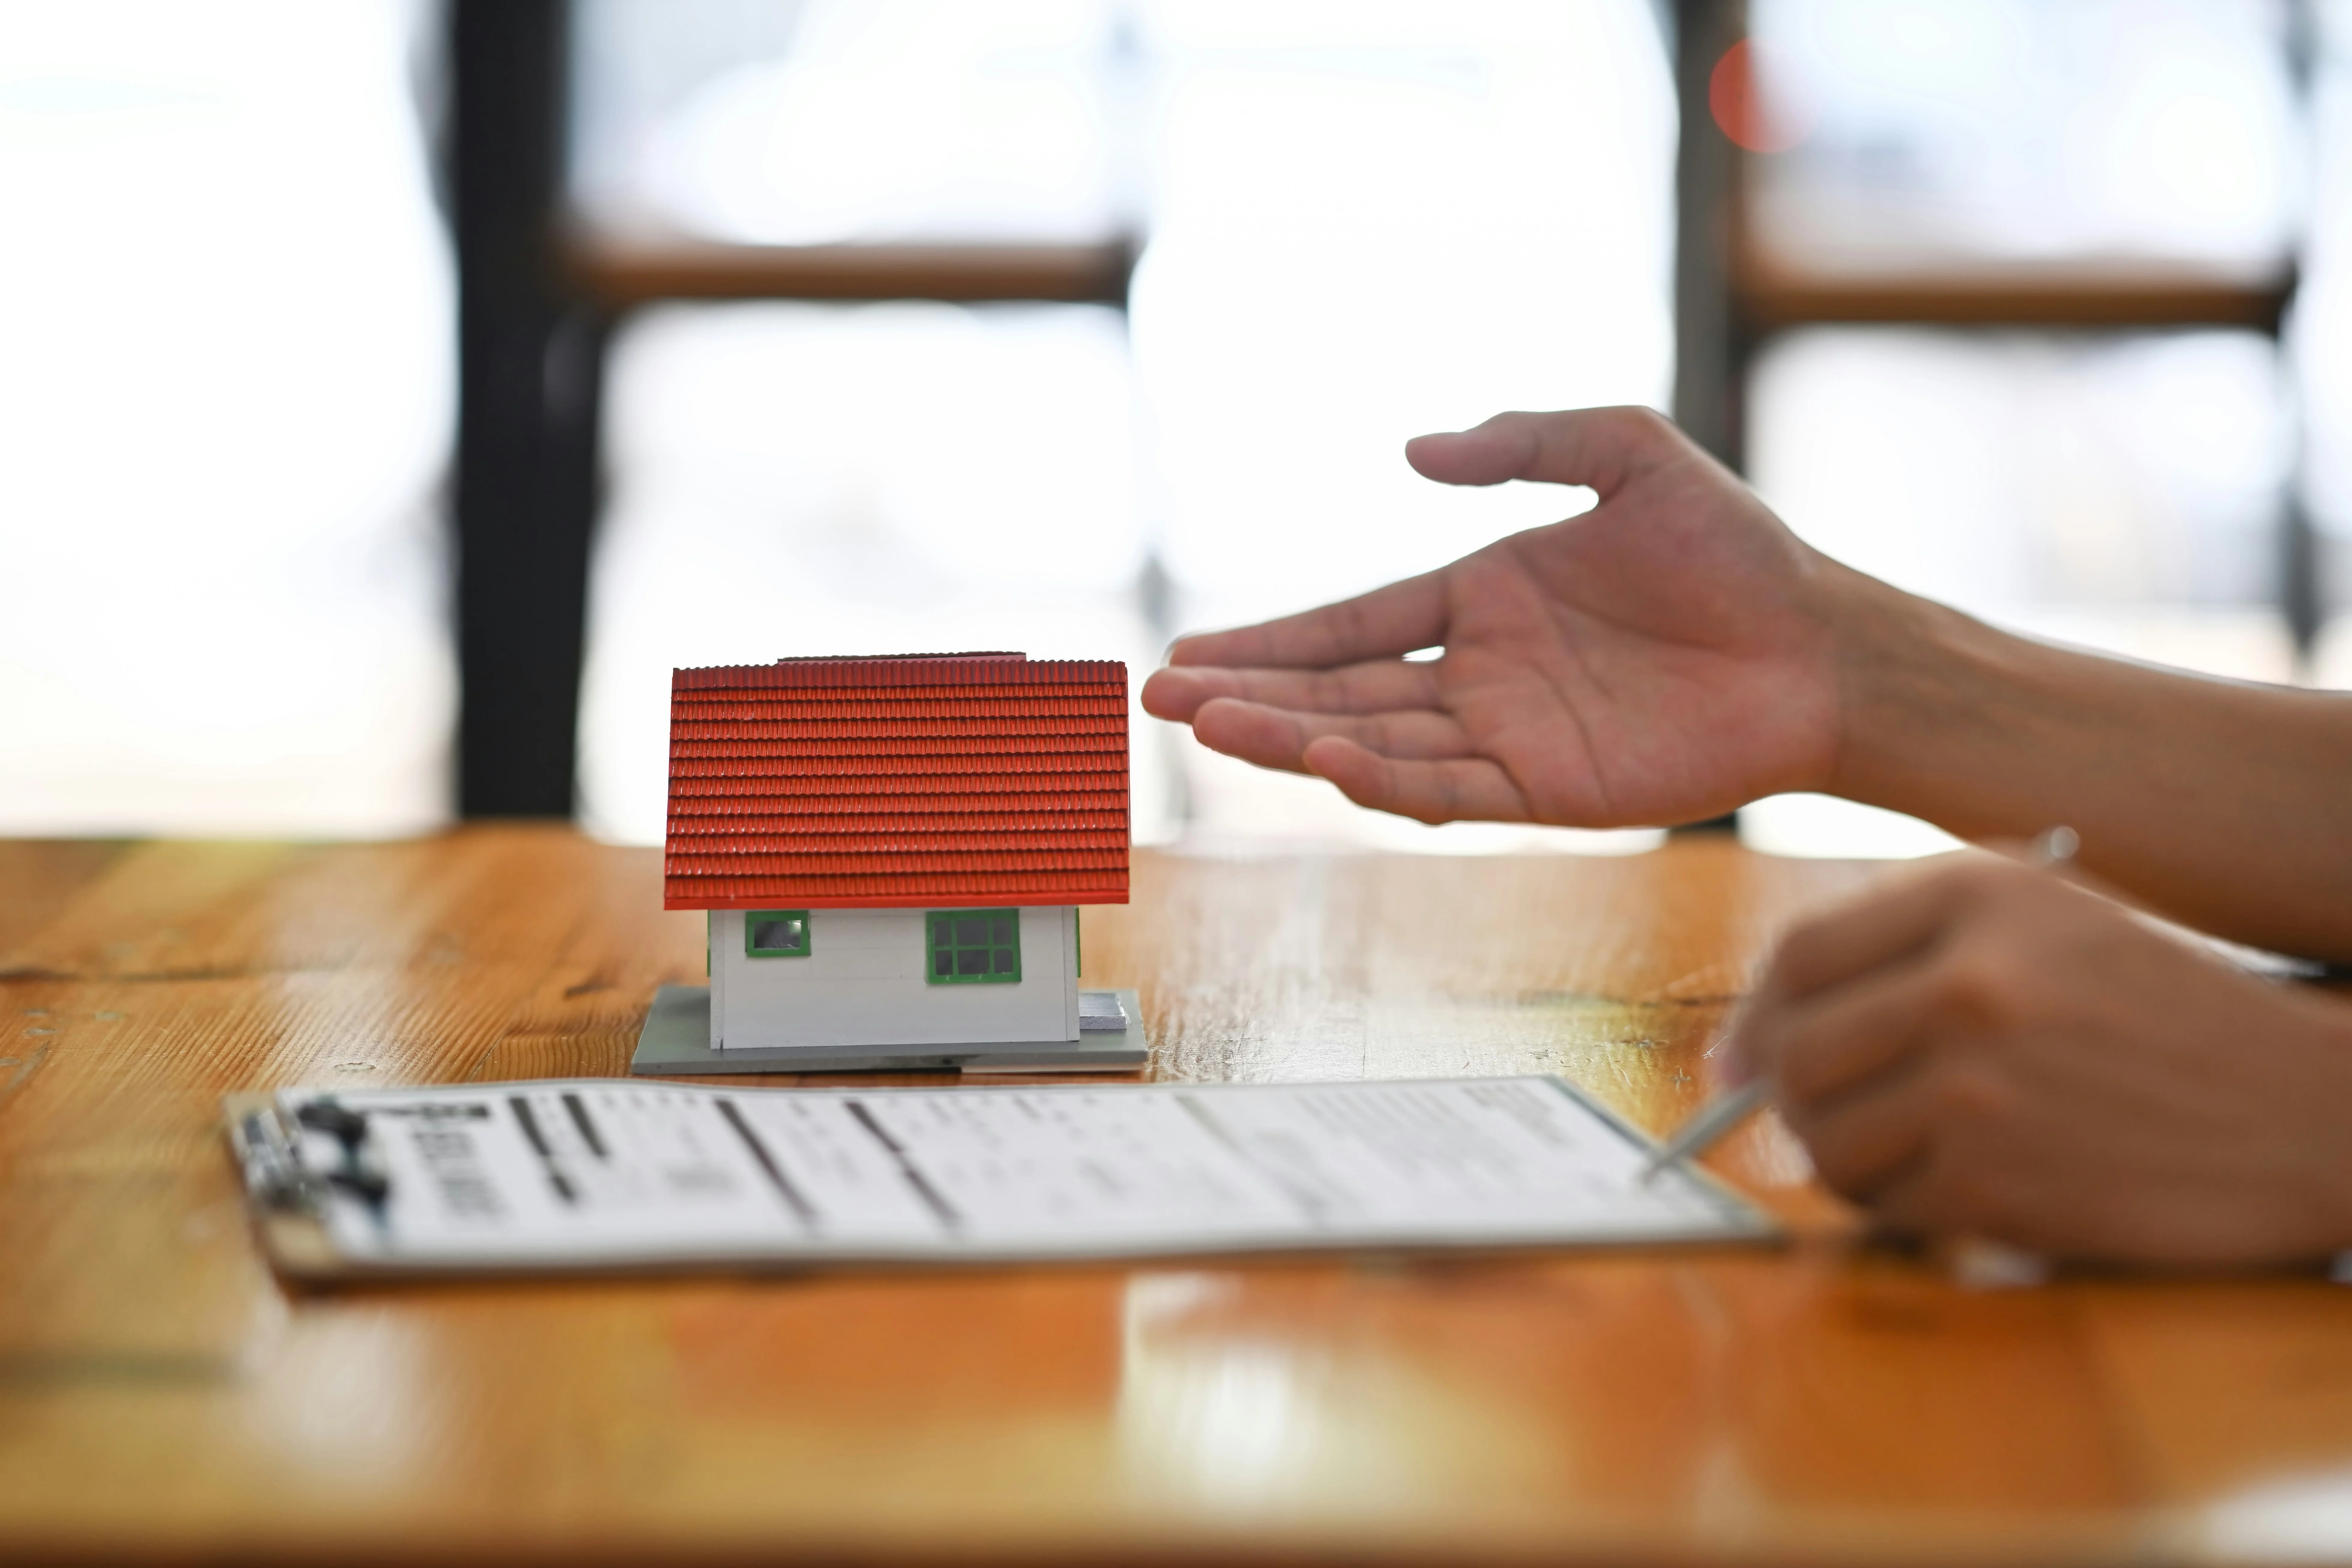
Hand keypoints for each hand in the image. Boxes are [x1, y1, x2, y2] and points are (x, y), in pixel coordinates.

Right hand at [1139, 407, 1858, 826]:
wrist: (1821, 640)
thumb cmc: (1733, 545)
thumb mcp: (1626, 450)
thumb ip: (1522, 441)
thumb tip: (1412, 452)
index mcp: (1480, 597)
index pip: (1349, 624)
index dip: (1268, 641)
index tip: (1191, 655)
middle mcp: (1478, 674)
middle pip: (1339, 690)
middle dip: (1248, 696)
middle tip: (1163, 699)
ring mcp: (1507, 737)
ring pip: (1374, 744)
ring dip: (1293, 738)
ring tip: (1216, 728)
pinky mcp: (1547, 789)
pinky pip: (1445, 787)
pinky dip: (1383, 778)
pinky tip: (1327, 760)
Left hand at [1734, 854, 2351, 1265]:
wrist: (2302, 1106)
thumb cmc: (2156, 1012)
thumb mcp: (2043, 923)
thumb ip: (1900, 951)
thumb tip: (1748, 1039)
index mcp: (1976, 896)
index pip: (1797, 955)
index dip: (1755, 1015)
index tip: (1743, 1055)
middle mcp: (1968, 982)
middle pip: (1794, 1053)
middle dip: (1784, 1095)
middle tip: (1818, 1114)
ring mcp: (1979, 1086)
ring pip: (1825, 1138)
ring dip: (1844, 1158)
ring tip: (1908, 1149)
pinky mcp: (1997, 1182)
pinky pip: (1885, 1205)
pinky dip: (1902, 1207)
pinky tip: (1963, 1186)